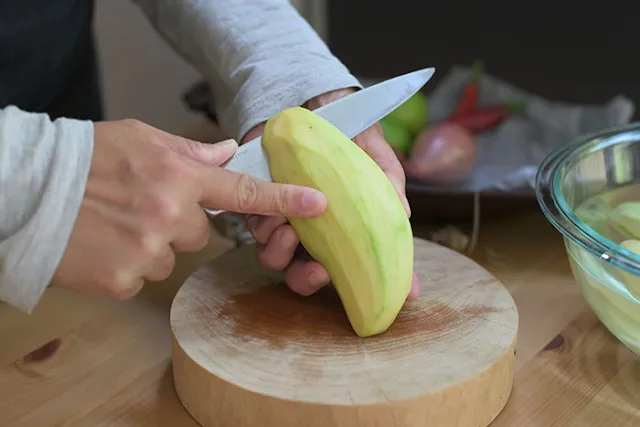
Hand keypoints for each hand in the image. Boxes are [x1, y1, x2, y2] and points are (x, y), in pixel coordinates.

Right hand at [52, 119, 326, 299]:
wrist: (27, 190)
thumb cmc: (84, 158)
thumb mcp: (139, 139)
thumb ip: (188, 151)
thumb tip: (227, 152)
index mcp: (178, 177)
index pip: (242, 194)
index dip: (283, 201)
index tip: (318, 205)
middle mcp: (169, 217)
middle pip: (201, 234)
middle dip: (178, 223)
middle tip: (140, 206)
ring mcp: (147, 252)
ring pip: (171, 259)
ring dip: (151, 246)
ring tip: (115, 225)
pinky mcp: (124, 281)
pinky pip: (143, 278)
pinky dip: (127, 266)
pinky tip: (103, 246)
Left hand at [244, 88, 419, 299]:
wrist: (310, 99)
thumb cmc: (346, 128)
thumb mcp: (373, 150)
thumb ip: (387, 181)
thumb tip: (404, 215)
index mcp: (342, 225)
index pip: (361, 262)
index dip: (381, 283)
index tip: (405, 295)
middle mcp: (313, 230)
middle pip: (308, 275)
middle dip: (311, 282)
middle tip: (321, 272)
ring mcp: (285, 220)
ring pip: (278, 260)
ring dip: (283, 255)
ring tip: (292, 231)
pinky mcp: (257, 204)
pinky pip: (255, 231)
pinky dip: (265, 229)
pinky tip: (276, 214)